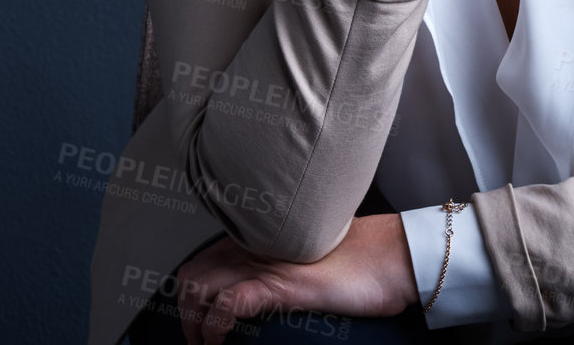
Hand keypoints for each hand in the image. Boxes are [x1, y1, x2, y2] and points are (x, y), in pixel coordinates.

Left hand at [171, 213, 418, 343]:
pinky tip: (219, 341)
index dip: (190, 295)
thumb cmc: (357, 263)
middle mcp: (254, 245)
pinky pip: (228, 303)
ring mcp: (265, 263)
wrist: (390, 258)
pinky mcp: (280, 284)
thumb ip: (280, 267)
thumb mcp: (306, 262)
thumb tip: (263, 291)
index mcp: (258, 238)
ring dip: (193, 323)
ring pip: (200, 286)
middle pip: (192, 272)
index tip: (196, 323)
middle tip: (197, 340)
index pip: (202, 259)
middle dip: (184, 311)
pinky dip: (213, 326)